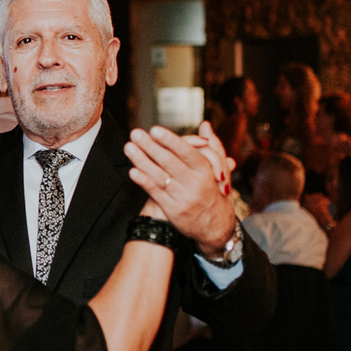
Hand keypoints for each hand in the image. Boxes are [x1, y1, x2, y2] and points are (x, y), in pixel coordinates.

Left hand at [125, 123, 236, 256]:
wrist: (216, 226)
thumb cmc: (216, 193)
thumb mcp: (220, 170)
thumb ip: (212, 146)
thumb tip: (205, 125)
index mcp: (206, 171)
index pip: (187, 153)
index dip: (170, 141)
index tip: (155, 130)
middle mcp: (194, 184)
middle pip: (169, 162)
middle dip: (151, 146)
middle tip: (135, 133)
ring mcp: (182, 198)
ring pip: (160, 176)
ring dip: (142, 161)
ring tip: (129, 148)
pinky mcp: (173, 210)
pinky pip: (155, 193)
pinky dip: (144, 181)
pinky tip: (133, 171)